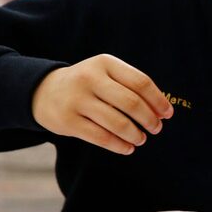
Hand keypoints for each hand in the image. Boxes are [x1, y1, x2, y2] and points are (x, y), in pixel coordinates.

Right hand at [31, 54, 172, 154]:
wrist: (44, 91)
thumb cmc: (89, 84)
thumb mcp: (107, 74)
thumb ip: (132, 87)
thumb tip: (162, 111)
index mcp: (105, 63)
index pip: (141, 82)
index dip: (158, 100)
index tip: (168, 114)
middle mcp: (90, 79)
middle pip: (131, 103)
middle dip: (149, 119)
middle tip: (157, 128)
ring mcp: (77, 100)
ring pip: (117, 122)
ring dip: (135, 134)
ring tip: (142, 139)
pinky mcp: (68, 121)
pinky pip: (101, 137)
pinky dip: (119, 145)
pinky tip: (128, 148)